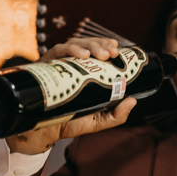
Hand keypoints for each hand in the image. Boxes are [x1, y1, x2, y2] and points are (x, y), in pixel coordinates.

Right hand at [5, 36, 134, 155]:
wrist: (43, 132)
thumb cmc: (70, 122)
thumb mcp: (97, 121)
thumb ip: (116, 115)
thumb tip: (132, 100)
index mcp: (84, 72)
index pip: (96, 51)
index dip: (106, 44)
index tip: (116, 48)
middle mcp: (71, 64)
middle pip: (87, 44)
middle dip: (101, 44)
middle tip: (111, 53)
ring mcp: (58, 63)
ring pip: (74, 43)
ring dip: (90, 45)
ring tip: (100, 54)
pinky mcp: (45, 65)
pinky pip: (57, 51)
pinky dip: (71, 50)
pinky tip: (82, 55)